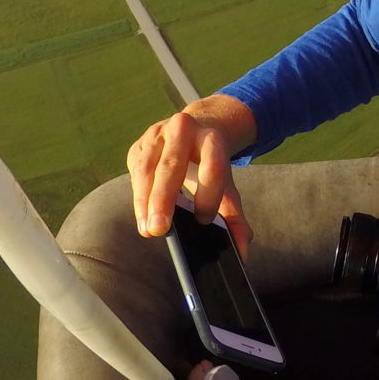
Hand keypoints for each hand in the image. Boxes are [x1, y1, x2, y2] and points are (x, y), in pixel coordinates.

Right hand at [127, 95, 256, 254]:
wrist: (193, 130)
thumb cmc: (209, 164)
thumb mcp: (225, 184)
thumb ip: (235, 216)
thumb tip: (243, 249)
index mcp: (212, 138)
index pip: (212, 166)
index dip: (208, 195)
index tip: (204, 220)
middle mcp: (183, 129)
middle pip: (172, 166)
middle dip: (164, 199)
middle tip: (159, 230)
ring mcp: (157, 134)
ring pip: (147, 169)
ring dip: (144, 202)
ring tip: (148, 229)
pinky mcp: (138, 145)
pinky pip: (135, 172)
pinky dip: (137, 196)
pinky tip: (143, 216)